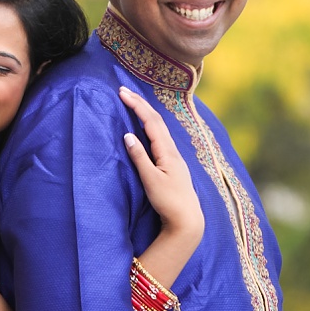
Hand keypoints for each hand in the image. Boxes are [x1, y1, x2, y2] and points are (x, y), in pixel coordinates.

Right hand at [119, 86, 204, 247]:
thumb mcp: (150, 180)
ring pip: (160, 128)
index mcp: (167, 152)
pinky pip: (160, 137)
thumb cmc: (168, 202)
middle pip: (156, 120)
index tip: (122, 93)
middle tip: (124, 91)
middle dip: (140, 104)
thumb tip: (127, 135)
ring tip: (133, 102)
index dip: (136, 105)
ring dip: (146, 113)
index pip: (150, 122)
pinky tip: (147, 127)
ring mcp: (174, 157)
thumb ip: (139, 157)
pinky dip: (151, 125)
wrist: (187, 220)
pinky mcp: (173, 164)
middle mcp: (173, 151)